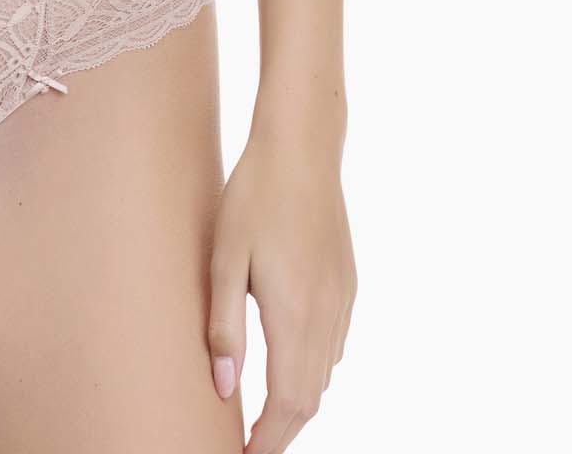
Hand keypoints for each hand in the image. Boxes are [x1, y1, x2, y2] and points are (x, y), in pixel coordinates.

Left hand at [206, 127, 356, 453]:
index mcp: (295, 316)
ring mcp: (343, 300)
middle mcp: (327, 316)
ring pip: (325, 373)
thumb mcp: (224, 258)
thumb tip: (224, 387)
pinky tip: (290, 358)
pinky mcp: (347, 283)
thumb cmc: (255, 196)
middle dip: (282, 428)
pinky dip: (313, 367)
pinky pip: (335, 344)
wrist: (303, 147)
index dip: (269, 440)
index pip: (289, 405)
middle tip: (249, 442)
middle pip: (310, 398)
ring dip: (298, 399)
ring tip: (264, 411)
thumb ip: (223, 327)